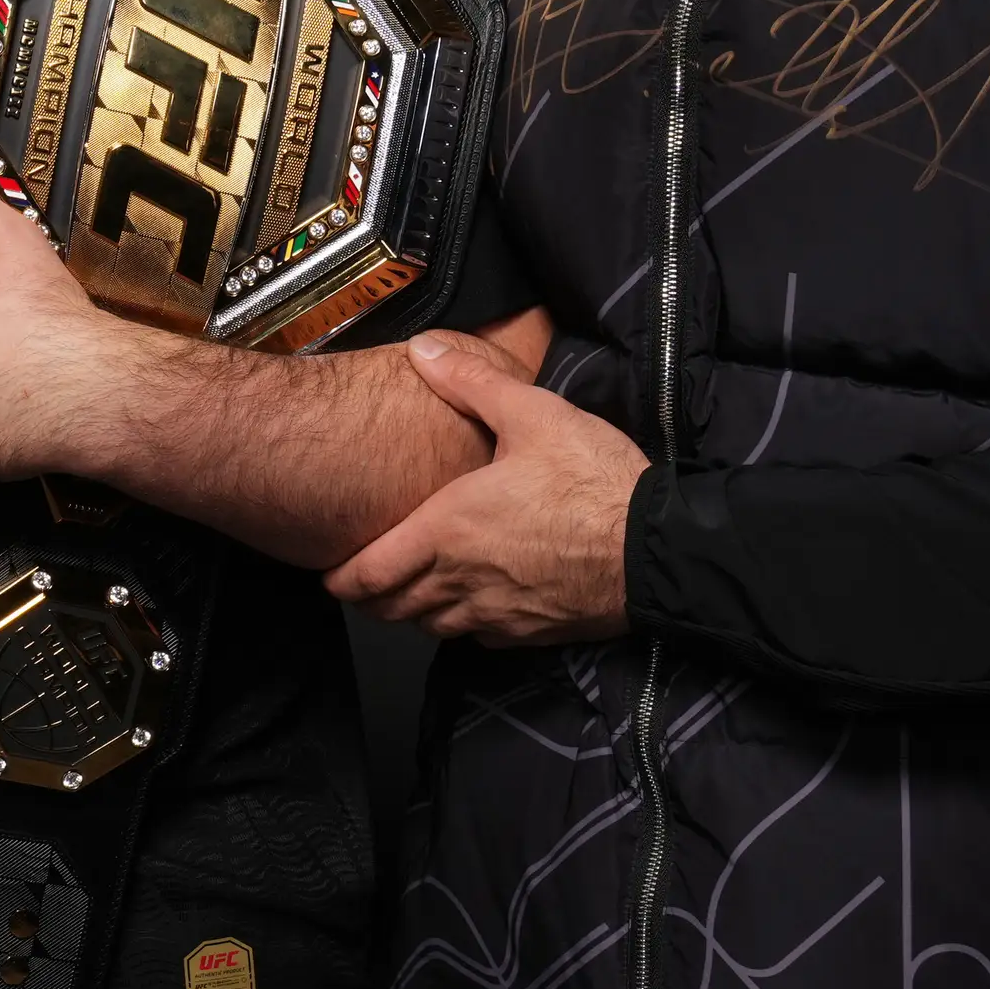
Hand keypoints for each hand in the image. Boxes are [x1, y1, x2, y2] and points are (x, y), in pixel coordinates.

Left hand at [327, 335, 640, 643]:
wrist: (659, 549)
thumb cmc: (595, 483)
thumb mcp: (534, 415)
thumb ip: (472, 384)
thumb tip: (423, 349)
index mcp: (448, 530)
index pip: (370, 572)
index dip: (342, 578)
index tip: (330, 573)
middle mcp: (461, 580)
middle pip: (392, 608)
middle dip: (370, 597)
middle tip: (361, 581)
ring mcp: (495, 613)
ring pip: (430, 628)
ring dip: (411, 612)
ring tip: (407, 592)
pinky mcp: (529, 632)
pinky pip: (475, 639)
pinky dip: (458, 625)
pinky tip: (467, 605)